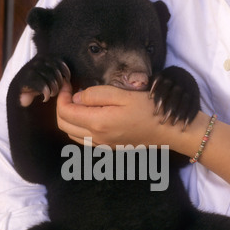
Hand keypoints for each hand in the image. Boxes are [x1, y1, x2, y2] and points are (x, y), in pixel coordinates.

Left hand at [56, 83, 186, 149]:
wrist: (167, 130)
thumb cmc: (149, 110)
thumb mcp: (123, 95)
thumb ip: (96, 95)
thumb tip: (77, 97)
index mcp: (98, 123)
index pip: (65, 112)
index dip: (61, 95)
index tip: (67, 83)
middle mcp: (96, 138)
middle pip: (64, 125)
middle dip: (61, 106)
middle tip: (69, 90)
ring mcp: (102, 145)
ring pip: (71, 134)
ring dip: (69, 117)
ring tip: (78, 100)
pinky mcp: (108, 147)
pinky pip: (83, 139)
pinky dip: (78, 126)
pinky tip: (89, 113)